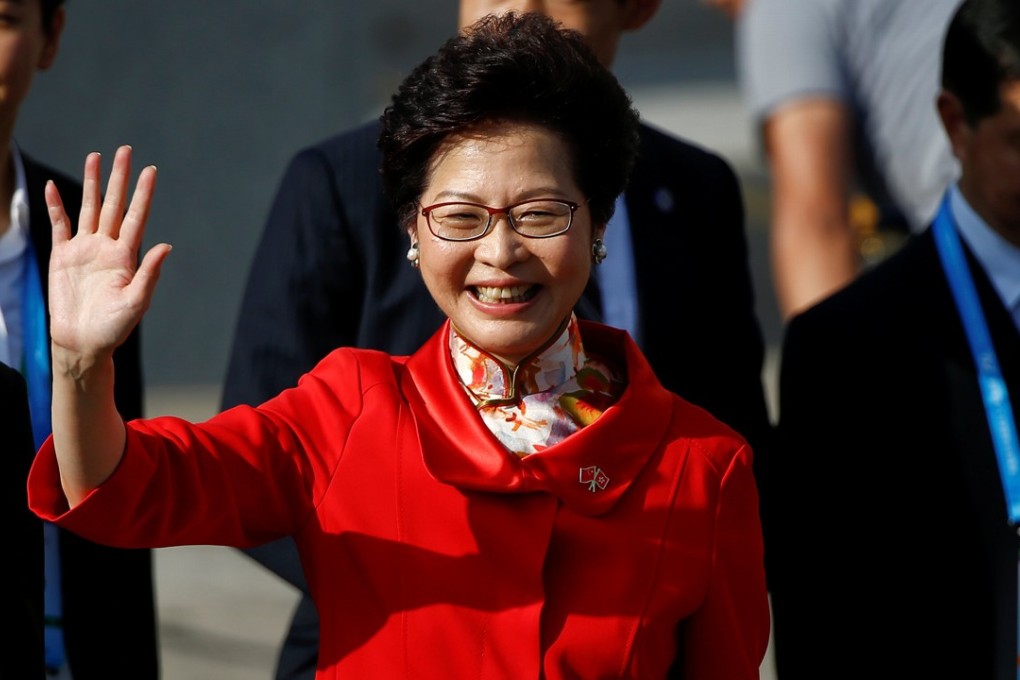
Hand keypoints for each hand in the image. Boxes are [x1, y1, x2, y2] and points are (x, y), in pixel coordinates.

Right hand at [47, 145, 170, 375]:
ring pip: (88, 208)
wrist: (83, 342)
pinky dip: (56, 206)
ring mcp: (84, 249)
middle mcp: (107, 247)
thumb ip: (149, 274)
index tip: (151, 170)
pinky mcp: (62, 256)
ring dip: (90, 183)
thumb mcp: (136, 302)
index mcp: (127, 256)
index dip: (144, 193)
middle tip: (124, 150)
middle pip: (113, 204)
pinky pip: (59, 225)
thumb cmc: (113, 327)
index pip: (137, 216)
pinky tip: (52, 187)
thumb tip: (166, 245)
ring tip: (94, 156)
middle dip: (118, 178)